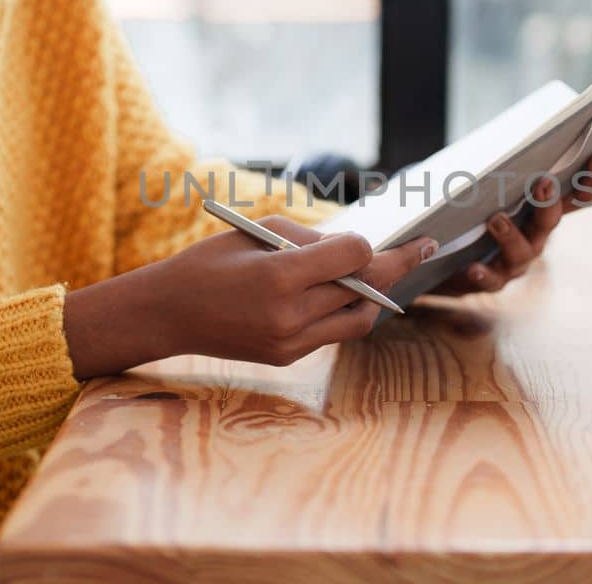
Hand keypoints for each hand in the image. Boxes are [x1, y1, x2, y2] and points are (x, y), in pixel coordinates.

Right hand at [62, 216, 436, 377]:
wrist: (168, 314)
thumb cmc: (210, 263)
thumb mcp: (256, 234)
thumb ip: (308, 238)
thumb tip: (355, 247)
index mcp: (280, 276)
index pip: (354, 257)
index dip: (370, 245)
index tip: (384, 236)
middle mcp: (290, 314)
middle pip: (365, 288)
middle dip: (395, 266)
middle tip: (423, 247)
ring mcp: (290, 342)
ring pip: (359, 319)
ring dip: (373, 296)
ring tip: (380, 273)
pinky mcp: (288, 358)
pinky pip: (333, 333)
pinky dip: (343, 312)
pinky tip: (340, 294)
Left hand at [431, 152, 591, 294]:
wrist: (453, 258)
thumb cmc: (477, 214)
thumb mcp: (494, 188)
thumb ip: (505, 170)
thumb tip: (501, 138)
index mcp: (543, 210)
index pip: (578, 197)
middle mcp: (537, 236)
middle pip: (552, 220)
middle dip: (550, 201)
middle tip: (543, 181)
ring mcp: (517, 260)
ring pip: (523, 251)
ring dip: (511, 234)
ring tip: (495, 219)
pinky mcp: (492, 279)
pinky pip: (491, 280)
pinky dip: (484, 274)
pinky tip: (473, 268)